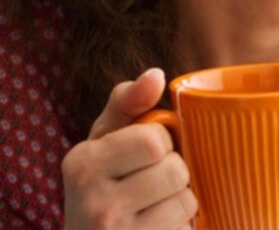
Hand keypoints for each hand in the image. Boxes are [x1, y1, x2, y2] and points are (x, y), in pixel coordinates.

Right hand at [62, 68, 197, 229]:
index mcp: (82, 162)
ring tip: (156, 207)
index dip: (163, 143)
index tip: (145, 155)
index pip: (154, 139)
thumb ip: (128, 102)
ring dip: (181, 202)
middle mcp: (91, 200)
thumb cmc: (105, 183)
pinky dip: (182, 226)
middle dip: (174, 173)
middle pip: (175, 171)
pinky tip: (157, 228)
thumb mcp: (105, 140)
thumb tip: (155, 75)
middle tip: (153, 184)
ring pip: (185, 201)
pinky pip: (186, 228)